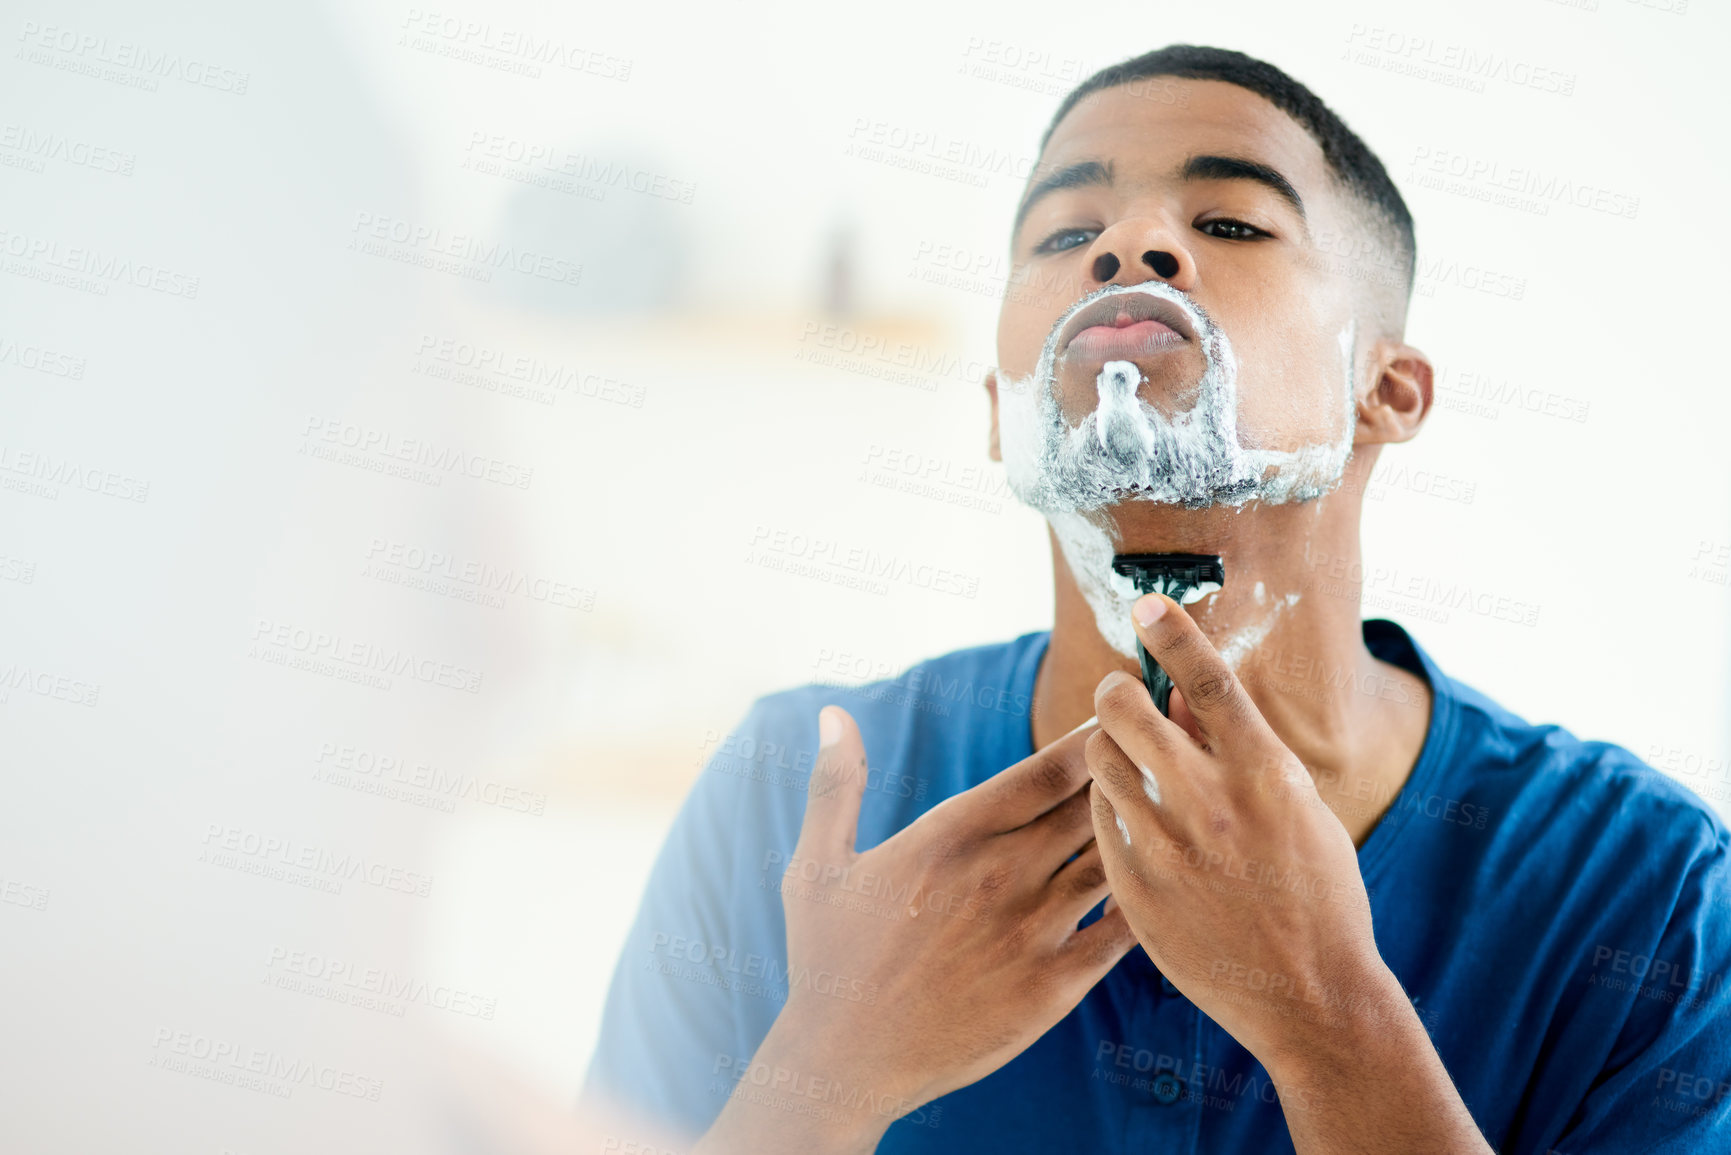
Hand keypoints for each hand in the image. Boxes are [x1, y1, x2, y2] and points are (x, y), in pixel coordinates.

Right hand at [700, 705, 1135, 1153]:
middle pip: (1092, 804)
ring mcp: (1033, 930)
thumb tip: (831, 713)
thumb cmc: (827, 960)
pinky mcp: (1054, 985)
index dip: (1091, 736)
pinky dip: (1147, 900)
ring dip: (1146, 830)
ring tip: (1181, 808)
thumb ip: (835, 783)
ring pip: (1115, 858)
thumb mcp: (816, 864)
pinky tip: (1165, 884)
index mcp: (951, 834)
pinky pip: (1123, 931)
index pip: (1045, 769)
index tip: (1120, 711)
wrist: (845, 1064)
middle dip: (1131, 771)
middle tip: (1166, 749)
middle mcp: (1001, 873)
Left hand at [1085, 592, 1408, 1075]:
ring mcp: (1169, 848)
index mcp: (1267, 774)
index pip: (1212, 681)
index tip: (1146, 603)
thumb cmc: (1316, 891)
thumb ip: (1240, 747)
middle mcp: (1213, 804)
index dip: (1174, 633)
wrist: (1312, 997)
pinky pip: (1098, 819)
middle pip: (1129, 710)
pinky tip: (1132, 818)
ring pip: (1099, 760)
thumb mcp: (1299, 806)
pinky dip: (1109, 806)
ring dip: (1107, 748)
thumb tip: (1187, 691)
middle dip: (1118, 692)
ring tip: (1129, 763)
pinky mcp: (1135, 888)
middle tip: (1123, 700)